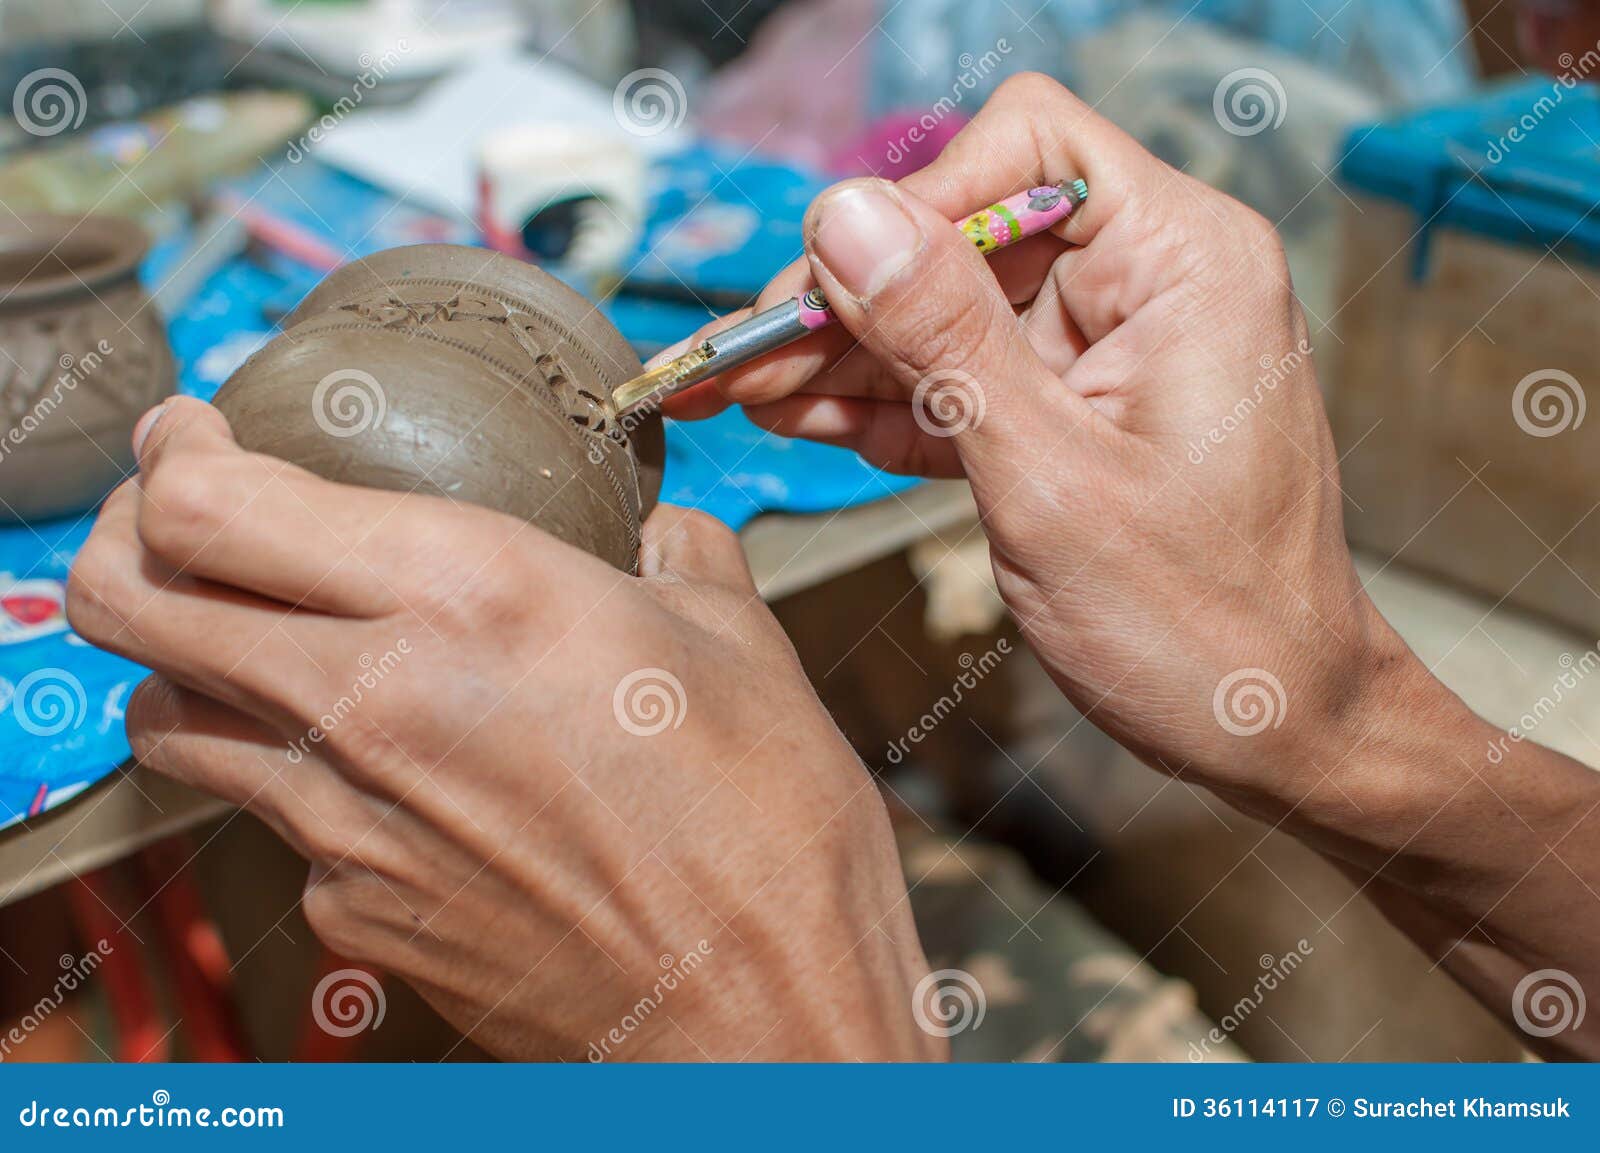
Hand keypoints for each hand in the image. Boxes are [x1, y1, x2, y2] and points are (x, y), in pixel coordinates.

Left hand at [67, 398, 939, 1061]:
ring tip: (263, 642)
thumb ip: (678, 562)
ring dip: (193, 662)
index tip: (194, 434)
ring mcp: (346, 825)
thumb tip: (663, 538)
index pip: (209, 505)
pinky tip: (389, 776)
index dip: (173, 452)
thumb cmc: (766, 827)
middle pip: (131, 603)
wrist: (761, 1013)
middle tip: (183, 519)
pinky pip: (276, 823)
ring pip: (171, 719)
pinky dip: (297, 779)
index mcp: (467, 595)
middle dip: (132, 540)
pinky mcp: (356, 915)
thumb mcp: (735, 644)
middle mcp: (373, 701)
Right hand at [664, 71, 1401, 792]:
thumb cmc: (1209, 627)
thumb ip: (945, 342)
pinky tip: (809, 418)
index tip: (829, 284)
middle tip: (744, 356)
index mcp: (1183, 263)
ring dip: (849, 356)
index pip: (1026, 146)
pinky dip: (891, 404)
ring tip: (746, 391)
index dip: (915, 203)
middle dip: (851, 296)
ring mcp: (1111, 352)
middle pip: (966, 235)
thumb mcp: (1052, 479)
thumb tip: (846, 218)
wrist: (1279, 730)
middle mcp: (1150, 285)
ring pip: (950, 313)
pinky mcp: (1079, 413)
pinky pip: (968, 382)